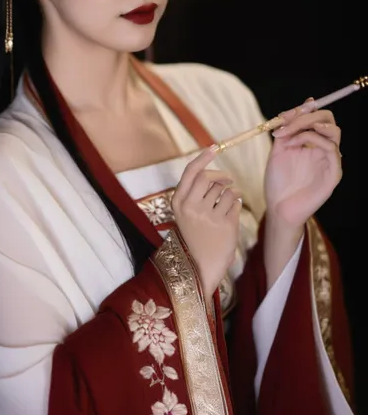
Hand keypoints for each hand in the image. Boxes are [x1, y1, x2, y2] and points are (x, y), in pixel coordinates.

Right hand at [172, 147, 241, 302]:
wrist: (199, 267)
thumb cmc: (194, 237)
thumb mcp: (185, 214)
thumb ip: (194, 193)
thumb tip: (213, 172)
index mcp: (178, 203)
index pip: (191, 172)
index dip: (203, 157)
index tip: (214, 147)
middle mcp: (190, 207)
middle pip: (208, 177)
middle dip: (221, 175)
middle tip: (228, 180)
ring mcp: (207, 216)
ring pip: (223, 190)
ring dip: (230, 191)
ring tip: (229, 201)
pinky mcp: (224, 224)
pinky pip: (234, 202)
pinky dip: (236, 202)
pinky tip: (232, 210)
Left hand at [265, 100, 341, 227]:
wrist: (277, 208)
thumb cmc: (278, 181)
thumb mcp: (278, 150)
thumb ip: (288, 129)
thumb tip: (303, 104)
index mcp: (312, 143)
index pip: (317, 116)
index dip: (301, 110)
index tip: (281, 116)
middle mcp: (324, 149)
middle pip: (328, 120)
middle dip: (306, 115)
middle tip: (285, 123)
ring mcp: (331, 161)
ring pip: (333, 131)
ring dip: (308, 126)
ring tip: (287, 135)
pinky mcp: (334, 173)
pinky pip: (332, 149)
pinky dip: (313, 140)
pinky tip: (294, 145)